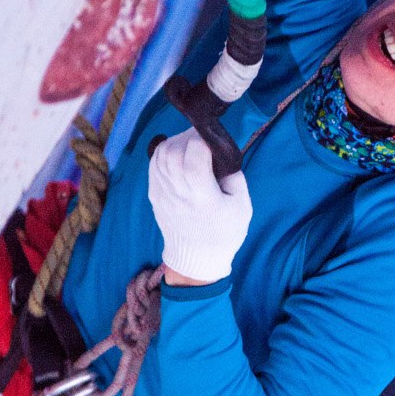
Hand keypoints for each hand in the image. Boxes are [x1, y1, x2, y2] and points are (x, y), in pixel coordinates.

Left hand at [148, 131, 251, 284]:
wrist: (197, 258)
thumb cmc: (224, 232)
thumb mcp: (241, 204)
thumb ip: (233, 173)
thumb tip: (221, 149)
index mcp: (202, 195)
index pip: (193, 154)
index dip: (202, 139)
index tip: (212, 140)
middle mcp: (177, 192)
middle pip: (173, 151)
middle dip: (188, 137)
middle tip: (202, 140)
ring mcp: (161, 193)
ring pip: (160, 154)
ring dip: (175, 143)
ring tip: (190, 147)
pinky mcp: (153, 195)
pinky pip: (153, 165)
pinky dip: (164, 154)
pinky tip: (177, 156)